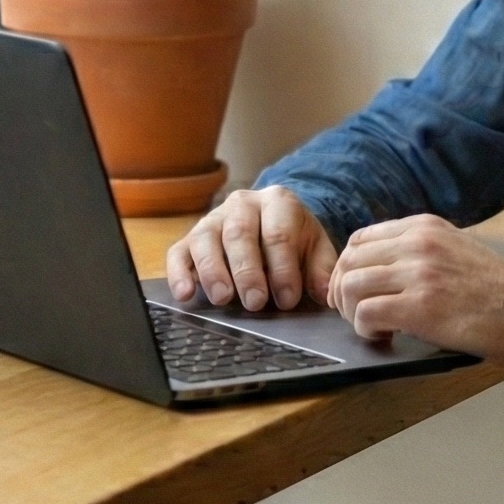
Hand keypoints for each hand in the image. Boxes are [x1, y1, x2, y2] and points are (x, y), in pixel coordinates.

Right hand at [166, 186, 337, 311]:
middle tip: (255, 302)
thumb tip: (325, 293)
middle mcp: (242, 204)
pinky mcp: (189, 239)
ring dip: (213, 271)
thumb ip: (321, 268)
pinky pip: (178, 253)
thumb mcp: (316, 247)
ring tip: (222, 298)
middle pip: (240, 234)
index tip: (288, 298)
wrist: (272, 220)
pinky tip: (185, 294)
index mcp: (278, 202)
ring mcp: (212, 219)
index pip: (278, 234)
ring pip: (206, 240)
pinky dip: (179, 274)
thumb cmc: (294, 238)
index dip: (283, 268)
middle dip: (248, 271)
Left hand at [328, 214, 503, 370]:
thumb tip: (383, 268)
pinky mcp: (420, 307)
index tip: (353, 288)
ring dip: (351, 312)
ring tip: (372, 326)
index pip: (361, 238)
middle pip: (350, 260)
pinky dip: (365, 330)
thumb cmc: (500, 290)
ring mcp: (418, 273)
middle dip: (343, 291)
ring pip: (351, 286)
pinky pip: (366, 314)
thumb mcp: (458, 249)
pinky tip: (384, 336)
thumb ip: (422, 250)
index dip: (348, 267)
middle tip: (355, 313)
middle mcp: (418, 243)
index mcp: (425, 227)